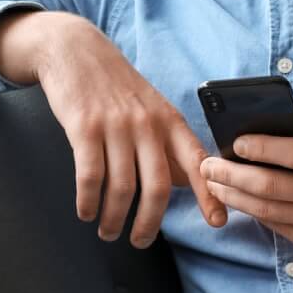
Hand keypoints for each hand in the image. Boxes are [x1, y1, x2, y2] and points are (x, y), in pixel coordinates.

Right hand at [0, 12, 228, 245]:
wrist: (76, 50)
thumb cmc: (117, 87)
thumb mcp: (152, 109)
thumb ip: (168, 146)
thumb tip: (188, 185)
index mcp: (169, 121)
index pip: (197, 162)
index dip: (209, 195)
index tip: (217, 222)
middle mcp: (147, 124)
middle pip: (158, 187)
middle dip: (149, 223)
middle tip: (140, 241)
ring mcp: (116, 126)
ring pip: (122, 188)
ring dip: (114, 219)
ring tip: (109, 231)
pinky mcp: (84, 127)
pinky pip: (90, 176)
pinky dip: (88, 202)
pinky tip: (86, 212)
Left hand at [200, 125, 292, 265]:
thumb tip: (266, 128)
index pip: (292, 152)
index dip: (260, 147)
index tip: (235, 142)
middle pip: (269, 184)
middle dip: (231, 174)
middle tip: (208, 164)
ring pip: (264, 208)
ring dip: (233, 195)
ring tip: (213, 182)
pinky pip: (274, 225)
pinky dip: (251, 211)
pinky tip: (236, 200)